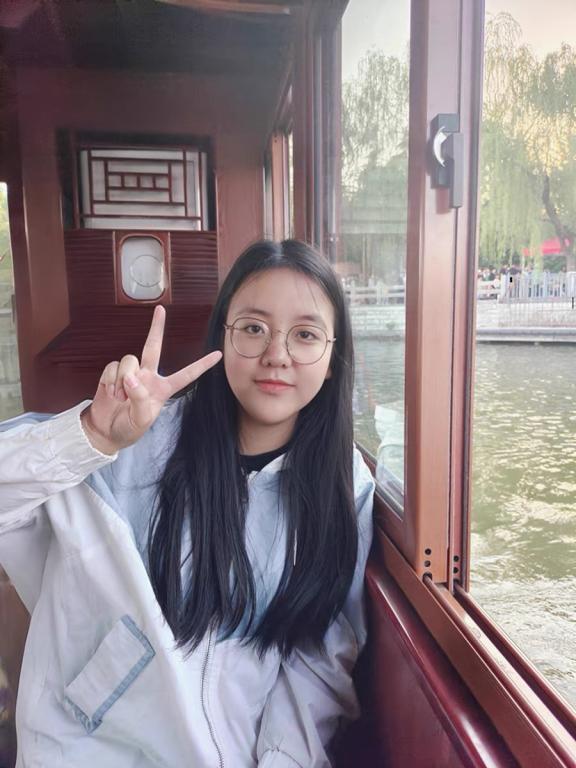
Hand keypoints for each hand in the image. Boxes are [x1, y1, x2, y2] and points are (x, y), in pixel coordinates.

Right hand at [81, 306, 221, 453]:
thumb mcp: (140, 420)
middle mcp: (148, 377)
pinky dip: (111, 380)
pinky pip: (113, 366)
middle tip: (160, 309)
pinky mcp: (113, 373)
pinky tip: (111, 393)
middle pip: (153, 347)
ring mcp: (130, 374)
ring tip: (120, 397)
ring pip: (130, 360)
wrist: (105, 432)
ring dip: (123, 379)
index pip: (186, 375)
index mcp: (163, 389)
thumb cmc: (128, 428)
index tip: (218, 354)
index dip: (202, 365)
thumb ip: (139, 399)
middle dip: (156, 328)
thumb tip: (132, 379)